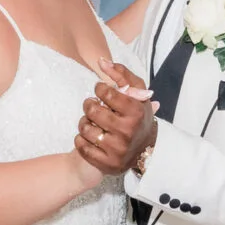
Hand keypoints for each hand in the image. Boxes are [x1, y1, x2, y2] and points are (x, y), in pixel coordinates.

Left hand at [75, 59, 157, 174]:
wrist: (143, 151)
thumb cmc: (136, 117)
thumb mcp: (136, 94)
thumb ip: (121, 74)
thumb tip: (101, 61)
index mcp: (136, 112)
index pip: (106, 92)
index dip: (100, 89)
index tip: (101, 91)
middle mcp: (127, 131)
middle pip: (92, 110)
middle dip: (89, 105)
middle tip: (94, 107)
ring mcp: (116, 149)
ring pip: (84, 128)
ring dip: (84, 122)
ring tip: (93, 123)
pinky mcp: (106, 163)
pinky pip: (81, 146)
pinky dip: (81, 139)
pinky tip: (90, 137)